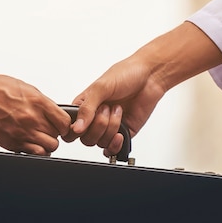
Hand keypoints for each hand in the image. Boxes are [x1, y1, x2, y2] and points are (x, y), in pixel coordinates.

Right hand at [0, 58, 70, 154]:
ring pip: (49, 148)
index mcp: (38, 103)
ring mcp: (22, 133)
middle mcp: (32, 119)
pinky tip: (29, 144)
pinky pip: (34, 154)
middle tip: (45, 130)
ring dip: (45, 144)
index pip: (64, 122)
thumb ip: (43, 103)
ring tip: (37, 138)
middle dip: (53, 134)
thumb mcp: (26, 89)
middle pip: (57, 137)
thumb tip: (55, 114)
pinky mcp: (12, 143)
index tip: (59, 126)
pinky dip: (35, 151)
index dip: (64, 126)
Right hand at [65, 22, 221, 155]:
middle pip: (85, 138)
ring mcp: (108, 127)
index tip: (84, 121)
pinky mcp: (123, 133)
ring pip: (99, 143)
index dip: (75, 129)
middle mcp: (94, 118)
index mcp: (84, 106)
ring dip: (110, 128)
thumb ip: (87, 109)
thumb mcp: (101, 87)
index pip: (70, 127)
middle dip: (98, 125)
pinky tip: (120, 133)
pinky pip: (112, 149)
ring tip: (119, 110)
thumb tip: (77, 128)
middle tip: (107, 108)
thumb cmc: (126, 74)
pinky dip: (115, 144)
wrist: (151, 76)